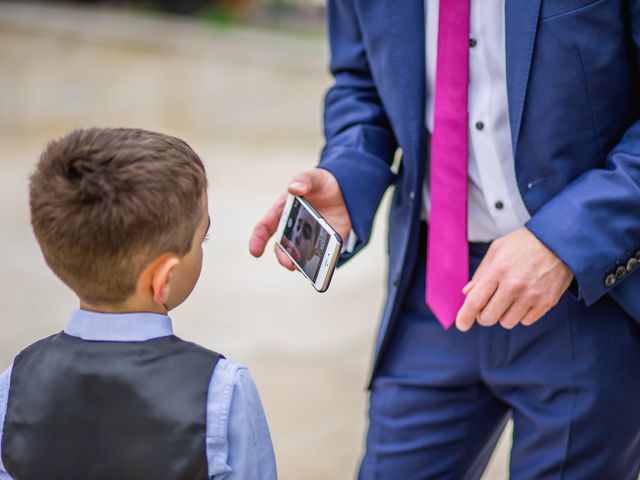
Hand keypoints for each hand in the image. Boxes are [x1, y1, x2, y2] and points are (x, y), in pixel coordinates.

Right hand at [249, 168, 351, 269]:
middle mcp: (292, 229)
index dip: (257, 240)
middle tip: (288, 263)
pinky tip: (323, 266)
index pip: (264, 227)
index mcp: (283, 212)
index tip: (255, 252)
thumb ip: (304, 180)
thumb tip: (294, 189)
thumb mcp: (314, 177)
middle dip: (283, 257)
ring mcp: (307, 238)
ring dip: (300, 263)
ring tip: (304, 268)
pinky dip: (320, 264)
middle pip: (281, 247)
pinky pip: (320, 258)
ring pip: (299, 256)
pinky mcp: (324, 244)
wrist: (346, 192)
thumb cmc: (322, 184)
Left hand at [455, 228, 573, 330]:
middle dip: (483, 315)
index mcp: (498, 270)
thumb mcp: (497, 250)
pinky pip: (525, 321)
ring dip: (503, 315)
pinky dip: (521, 314)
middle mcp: (514, 285)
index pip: (475, 301)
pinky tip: (524, 299)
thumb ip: (481, 273)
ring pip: (506, 322)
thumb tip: (467, 294)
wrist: (559, 242)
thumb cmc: (524, 244)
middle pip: (488, 317)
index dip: (465, 316)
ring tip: (509, 298)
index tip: (461, 325)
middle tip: (487, 306)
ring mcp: (531, 296)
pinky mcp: (546, 303)